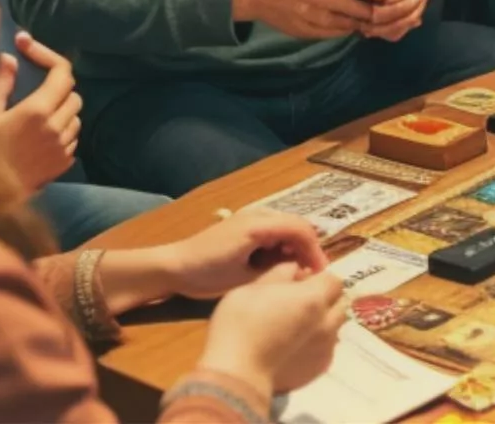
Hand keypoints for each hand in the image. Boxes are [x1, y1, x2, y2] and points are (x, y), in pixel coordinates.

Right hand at [0, 32, 80, 192]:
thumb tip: (9, 58)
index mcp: (37, 111)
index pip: (62, 72)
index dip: (48, 55)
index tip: (28, 48)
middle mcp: (57, 127)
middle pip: (72, 93)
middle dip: (56, 86)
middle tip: (32, 89)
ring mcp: (63, 147)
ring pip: (75, 116)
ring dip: (61, 110)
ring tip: (34, 115)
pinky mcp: (64, 163)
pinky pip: (72, 138)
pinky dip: (61, 131)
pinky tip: (37, 136)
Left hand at [155, 209, 328, 300]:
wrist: (173, 267)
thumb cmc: (208, 274)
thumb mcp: (246, 279)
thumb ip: (278, 272)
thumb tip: (303, 273)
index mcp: (260, 225)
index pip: (301, 229)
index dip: (315, 251)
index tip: (320, 273)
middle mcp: (258, 215)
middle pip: (296, 225)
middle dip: (306, 249)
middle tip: (310, 275)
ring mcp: (250, 218)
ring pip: (285, 228)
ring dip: (293, 248)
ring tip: (294, 272)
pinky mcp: (244, 226)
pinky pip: (272, 231)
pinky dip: (280, 246)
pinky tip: (275, 266)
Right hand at [198, 263, 345, 398]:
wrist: (236, 372)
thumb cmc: (240, 323)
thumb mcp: (254, 287)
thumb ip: (281, 273)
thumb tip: (297, 269)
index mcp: (314, 297)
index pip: (333, 280)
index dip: (318, 279)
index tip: (301, 283)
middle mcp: (327, 322)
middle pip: (340, 302)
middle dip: (326, 298)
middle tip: (301, 303)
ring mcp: (326, 347)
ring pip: (336, 326)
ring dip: (324, 321)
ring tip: (298, 327)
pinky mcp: (319, 368)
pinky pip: (327, 349)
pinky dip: (318, 344)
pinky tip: (295, 347)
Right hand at [232, 0, 385, 39]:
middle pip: (355, 8)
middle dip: (374, 11)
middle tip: (386, 10)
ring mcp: (309, 16)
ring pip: (347, 24)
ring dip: (362, 22)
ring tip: (372, 18)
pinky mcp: (304, 31)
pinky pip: (333, 34)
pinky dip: (346, 29)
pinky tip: (352, 24)